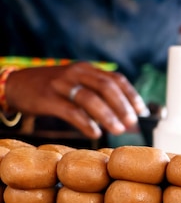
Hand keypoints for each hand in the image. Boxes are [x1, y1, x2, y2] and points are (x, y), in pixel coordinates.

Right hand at [5, 62, 147, 138]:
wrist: (17, 85)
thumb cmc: (54, 90)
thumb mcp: (76, 84)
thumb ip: (98, 96)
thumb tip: (126, 117)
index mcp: (86, 69)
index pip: (115, 79)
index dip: (131, 95)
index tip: (142, 111)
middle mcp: (75, 73)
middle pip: (106, 86)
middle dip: (122, 106)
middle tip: (132, 122)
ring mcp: (61, 84)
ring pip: (90, 98)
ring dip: (108, 116)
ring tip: (119, 130)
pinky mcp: (48, 98)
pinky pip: (71, 111)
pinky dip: (86, 123)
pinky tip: (96, 133)